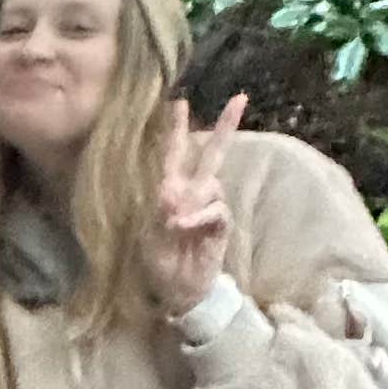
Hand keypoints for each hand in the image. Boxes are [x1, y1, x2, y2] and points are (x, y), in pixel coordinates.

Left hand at [143, 91, 244, 318]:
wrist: (178, 289)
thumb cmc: (159, 260)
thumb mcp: (148, 234)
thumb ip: (158, 210)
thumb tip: (170, 192)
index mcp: (172, 189)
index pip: (174, 154)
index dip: (176, 129)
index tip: (178, 102)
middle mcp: (194, 193)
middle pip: (213, 155)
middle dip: (226, 127)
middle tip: (239, 99)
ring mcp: (210, 208)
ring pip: (213, 184)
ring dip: (193, 200)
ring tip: (173, 223)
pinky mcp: (221, 225)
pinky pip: (216, 210)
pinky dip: (200, 216)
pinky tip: (184, 225)